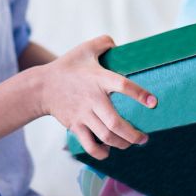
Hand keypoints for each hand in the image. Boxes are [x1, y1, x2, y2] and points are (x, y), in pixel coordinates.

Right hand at [38, 35, 155, 160]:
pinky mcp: (75, 125)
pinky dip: (100, 152)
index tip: (153, 102)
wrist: (42, 87)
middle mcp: (93, 99)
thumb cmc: (67, 67)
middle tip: (144, 138)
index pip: (123, 85)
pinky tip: (108, 150)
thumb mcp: (85, 49)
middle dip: (133, 134)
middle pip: (115, 122)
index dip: (139, 94)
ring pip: (106, 136)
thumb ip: (104, 42)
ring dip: (122, 144)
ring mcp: (83, 114)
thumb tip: (118, 44)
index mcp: (99, 79)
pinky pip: (89, 145)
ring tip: (131, 143)